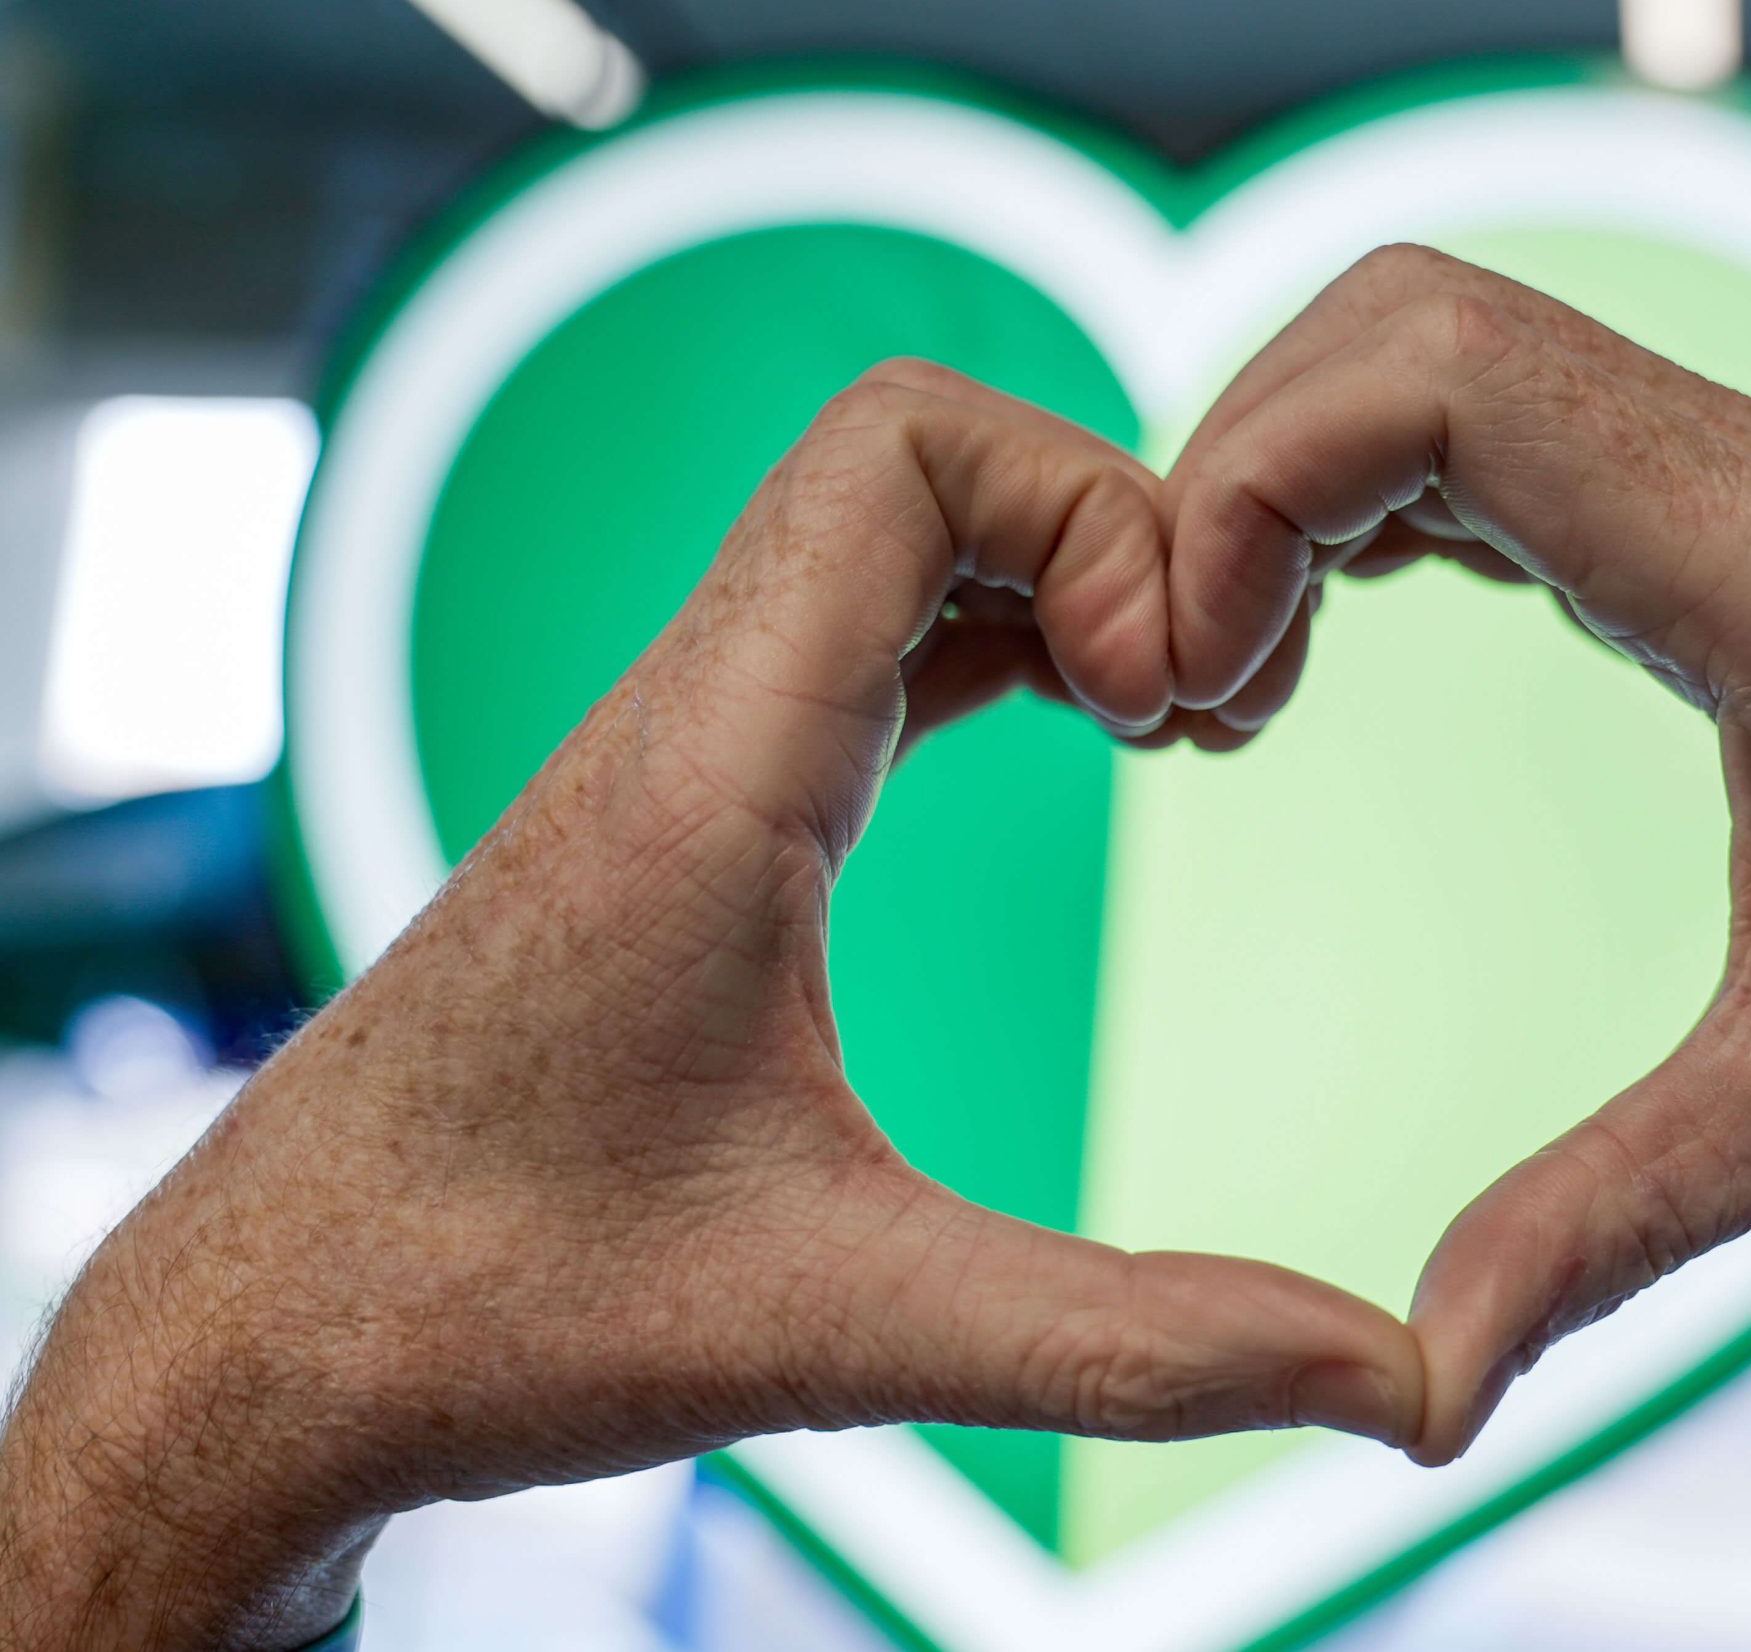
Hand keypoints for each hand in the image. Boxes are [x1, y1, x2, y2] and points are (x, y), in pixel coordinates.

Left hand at [0, 364, 1419, 1650]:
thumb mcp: (849, 1326)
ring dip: (1057, 578)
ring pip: (889, 532)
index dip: (1091, 504)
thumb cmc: (494, 1312)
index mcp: (712, 777)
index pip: (904, 446)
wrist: (275, 1332)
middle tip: (1203, 711)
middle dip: (1110, 531)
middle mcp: (687, 718)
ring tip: (1175, 724)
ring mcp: (684, 747)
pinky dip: (1002, 635)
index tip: (1172, 693)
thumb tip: (1393, 1386)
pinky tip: (1086, 733)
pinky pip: (867, 628)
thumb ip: (1137, 1345)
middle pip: (919, 455)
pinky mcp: (694, 799)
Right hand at [1161, 244, 1750, 1465]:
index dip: (1251, 488)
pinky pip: (1485, 410)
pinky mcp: (1707, 499)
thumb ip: (1601, 1228)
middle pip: (1402, 320)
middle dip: (1237, 468)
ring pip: (1431, 341)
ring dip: (1291, 471)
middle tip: (1186, 683)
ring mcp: (1726, 464)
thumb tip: (1418, 1387)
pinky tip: (1326, 628)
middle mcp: (1740, 468)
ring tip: (1239, 673)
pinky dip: (1363, 487)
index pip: (1437, 378)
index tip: (1192, 680)